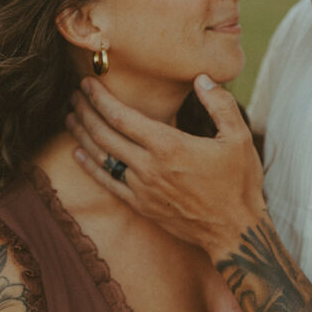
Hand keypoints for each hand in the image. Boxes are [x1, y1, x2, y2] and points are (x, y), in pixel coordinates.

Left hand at [67, 75, 265, 254]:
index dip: (100, 98)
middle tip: (74, 95)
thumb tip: (202, 79)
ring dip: (83, 135)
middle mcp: (149, 167)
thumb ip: (220, 104)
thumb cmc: (239, 183)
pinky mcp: (141, 206)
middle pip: (105, 134)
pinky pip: (108, 184)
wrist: (235, 232)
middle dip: (86, 111)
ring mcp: (142, 189)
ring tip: (71, 118)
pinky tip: (79, 154)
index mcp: (170, 145)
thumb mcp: (239, 137)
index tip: (88, 84)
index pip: (122, 117)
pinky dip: (90, 167)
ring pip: (102, 158)